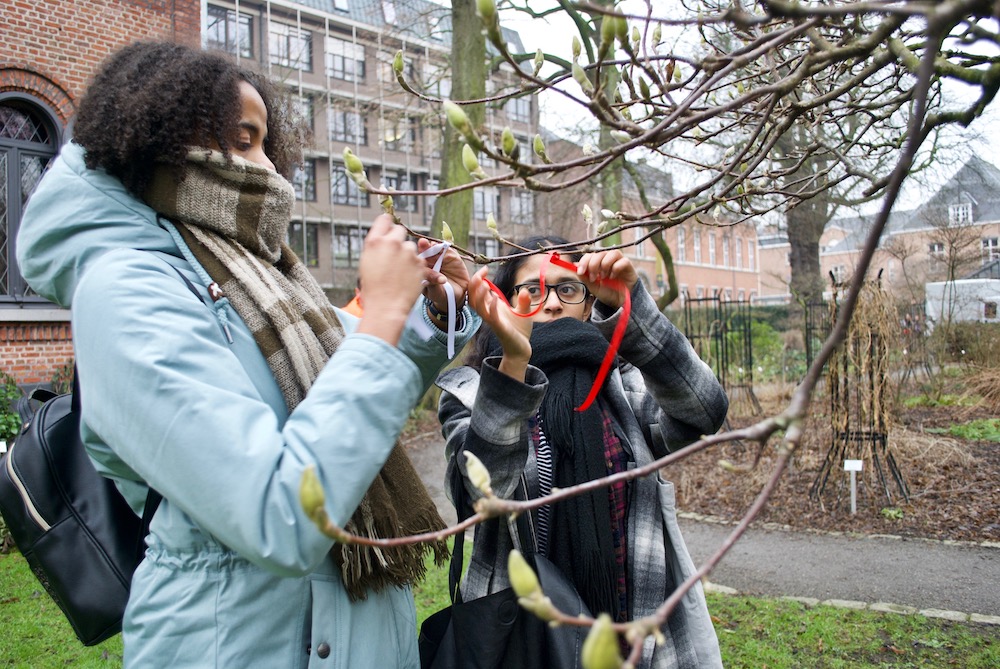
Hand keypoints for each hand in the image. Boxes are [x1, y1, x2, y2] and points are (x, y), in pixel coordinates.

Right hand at [356, 215, 423, 344]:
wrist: (386, 307)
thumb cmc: (372, 289)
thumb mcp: (367, 263)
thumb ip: (376, 248)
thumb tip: (382, 239)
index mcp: (374, 241)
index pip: (384, 219)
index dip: (387, 224)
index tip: (389, 228)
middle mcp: (391, 243)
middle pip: (399, 230)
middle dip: (398, 239)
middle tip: (395, 253)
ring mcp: (407, 252)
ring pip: (411, 246)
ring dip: (408, 255)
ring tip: (400, 272)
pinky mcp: (420, 263)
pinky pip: (419, 260)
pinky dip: (416, 267)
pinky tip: (408, 278)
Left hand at [418, 238, 470, 314]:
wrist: (455, 296)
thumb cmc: (440, 294)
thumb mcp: (435, 292)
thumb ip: (432, 285)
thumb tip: (429, 279)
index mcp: (422, 269)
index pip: (419, 261)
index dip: (417, 257)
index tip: (417, 254)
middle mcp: (430, 261)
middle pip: (426, 251)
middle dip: (424, 246)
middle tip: (423, 243)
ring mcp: (441, 258)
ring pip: (437, 248)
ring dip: (435, 245)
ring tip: (434, 244)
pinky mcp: (452, 256)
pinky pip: (449, 249)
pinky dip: (447, 246)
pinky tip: (446, 245)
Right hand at [467, 268, 532, 380]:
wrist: (522, 349)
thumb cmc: (519, 331)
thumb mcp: (523, 312)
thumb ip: (523, 301)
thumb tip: (524, 290)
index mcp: (492, 307)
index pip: (478, 291)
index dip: (478, 279)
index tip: (485, 269)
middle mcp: (489, 313)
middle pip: (473, 297)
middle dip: (474, 284)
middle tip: (482, 272)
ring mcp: (493, 321)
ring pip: (478, 307)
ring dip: (479, 295)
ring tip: (485, 284)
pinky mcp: (500, 328)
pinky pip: (491, 317)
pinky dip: (492, 306)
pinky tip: (496, 297)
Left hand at [576, 250, 636, 308]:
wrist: (619, 302)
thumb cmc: (607, 292)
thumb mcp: (593, 286)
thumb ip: (584, 276)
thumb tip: (574, 266)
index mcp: (599, 263)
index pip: (590, 254)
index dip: (584, 261)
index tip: (580, 271)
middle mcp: (609, 259)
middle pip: (600, 252)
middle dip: (593, 265)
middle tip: (593, 277)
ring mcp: (619, 261)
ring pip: (613, 253)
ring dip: (605, 265)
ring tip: (604, 277)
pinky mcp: (629, 266)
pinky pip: (624, 261)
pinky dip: (616, 268)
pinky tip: (613, 277)